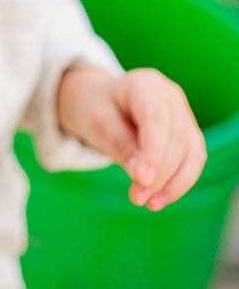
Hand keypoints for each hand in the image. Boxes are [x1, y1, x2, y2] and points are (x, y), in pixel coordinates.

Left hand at [58, 65, 206, 210]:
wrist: (100, 103)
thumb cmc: (96, 109)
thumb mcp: (98, 123)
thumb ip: (121, 145)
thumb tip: (143, 177)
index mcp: (145, 84)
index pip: (157, 121)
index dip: (154, 153)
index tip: (143, 182)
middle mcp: (171, 96)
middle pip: (177, 139)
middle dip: (160, 174)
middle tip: (137, 198)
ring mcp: (184, 114)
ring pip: (192, 154)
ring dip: (174, 184)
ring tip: (149, 204)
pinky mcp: (188, 135)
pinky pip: (192, 162)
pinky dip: (179, 183)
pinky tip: (159, 198)